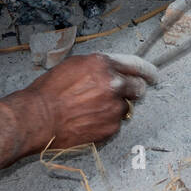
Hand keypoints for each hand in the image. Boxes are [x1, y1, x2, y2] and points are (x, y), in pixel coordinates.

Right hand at [26, 53, 158, 146]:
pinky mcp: (111, 127)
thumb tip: (111, 69)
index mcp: (104, 64)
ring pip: (126, 106)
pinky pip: (116, 123)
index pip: (136, 65)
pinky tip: (89, 121)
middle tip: (120, 96)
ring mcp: (114, 106)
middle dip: (133, 90)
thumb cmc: (49, 91)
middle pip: (138, 87)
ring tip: (92, 110)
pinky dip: (107, 122)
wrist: (37, 118)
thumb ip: (98, 66)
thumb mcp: (73, 65)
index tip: (152, 75)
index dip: (146, 71)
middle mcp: (113, 83)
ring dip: (115, 107)